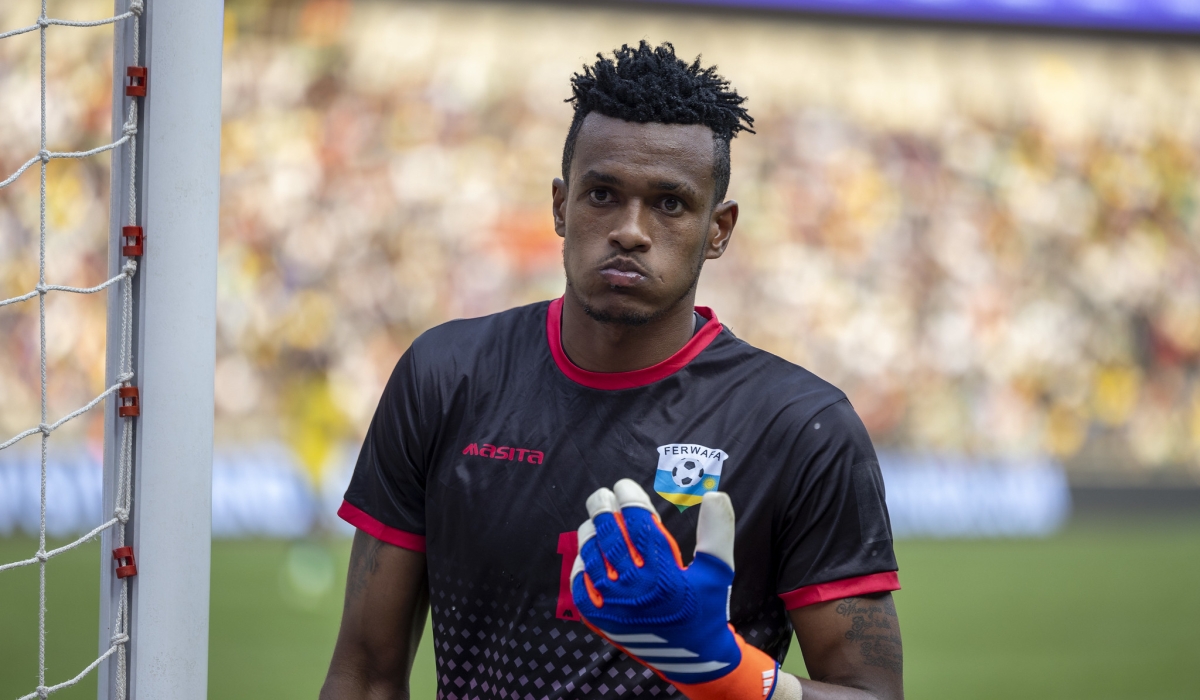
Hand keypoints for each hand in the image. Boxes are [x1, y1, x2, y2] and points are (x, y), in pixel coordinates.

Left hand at [570, 479, 779, 698]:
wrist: (694, 659)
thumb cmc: (706, 609)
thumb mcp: (718, 571)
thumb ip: (717, 531)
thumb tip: (715, 494)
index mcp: (663, 574)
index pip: (638, 523)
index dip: (629, 498)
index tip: (625, 486)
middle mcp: (633, 589)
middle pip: (609, 534)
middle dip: (602, 507)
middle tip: (603, 495)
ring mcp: (612, 605)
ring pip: (591, 555)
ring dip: (590, 532)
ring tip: (597, 520)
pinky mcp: (600, 619)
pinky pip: (579, 584)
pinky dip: (581, 563)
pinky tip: (588, 552)